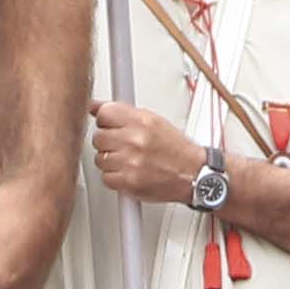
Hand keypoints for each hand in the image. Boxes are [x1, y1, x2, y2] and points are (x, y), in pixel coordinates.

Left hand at [91, 99, 213, 208]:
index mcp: (142, 121)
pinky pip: (106, 177)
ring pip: (100, 159)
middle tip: (122, 145)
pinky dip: (115, 177)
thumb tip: (95, 106)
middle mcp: (135, 140)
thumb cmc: (177, 149)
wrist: (193, 174)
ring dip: (110, 161)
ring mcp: (131, 161)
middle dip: (108, 142)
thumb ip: (123, 112)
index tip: (109, 125)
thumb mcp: (153, 120)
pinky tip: (128, 172)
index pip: (104, 114)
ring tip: (128, 159)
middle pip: (98, 137)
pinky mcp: (129, 182)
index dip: (105, 121)